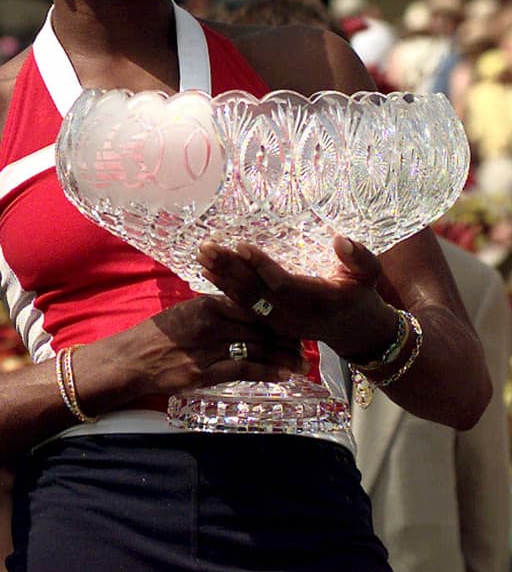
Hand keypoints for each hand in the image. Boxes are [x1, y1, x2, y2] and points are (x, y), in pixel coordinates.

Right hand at [108, 293, 307, 398]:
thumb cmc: (158, 335)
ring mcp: (209, 349)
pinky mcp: (205, 372)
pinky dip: (267, 372)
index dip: (276, 315)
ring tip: (302, 363)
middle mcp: (211, 325)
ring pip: (257, 349)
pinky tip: (284, 375)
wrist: (133, 359)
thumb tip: (240, 310)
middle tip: (304, 345)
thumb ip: (214, 311)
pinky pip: (244, 369)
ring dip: (283, 356)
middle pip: (259, 328)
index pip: (252, 306)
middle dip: (286, 337)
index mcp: (207, 305)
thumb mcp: (185, 312)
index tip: (292, 322)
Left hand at [195, 236, 395, 357]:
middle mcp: (294, 315)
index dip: (261, 266)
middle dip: (230, 269)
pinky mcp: (270, 324)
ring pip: (245, 300)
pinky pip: (243, 307)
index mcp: (317, 300)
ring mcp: (280, 323)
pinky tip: (206, 272)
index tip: (241, 246)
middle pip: (256, 292)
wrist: (354, 330)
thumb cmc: (361, 293)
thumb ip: (359, 257)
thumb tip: (341, 240)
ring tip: (201, 257)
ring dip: (221, 278)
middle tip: (208, 248)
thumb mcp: (369, 274)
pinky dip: (224, 289)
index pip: (283, 284)